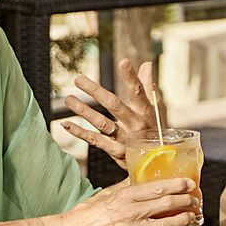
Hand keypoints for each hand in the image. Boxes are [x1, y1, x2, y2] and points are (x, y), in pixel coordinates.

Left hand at [51, 66, 165, 165]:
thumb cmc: (155, 131)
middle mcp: (136, 125)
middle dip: (95, 91)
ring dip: (83, 110)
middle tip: (78, 79)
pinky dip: (79, 132)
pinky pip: (94, 140)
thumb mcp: (157, 110)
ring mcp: (125, 139)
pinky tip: (66, 123)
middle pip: (114, 105)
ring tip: (68, 99)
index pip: (139, 92)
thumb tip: (146, 64)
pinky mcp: (115, 151)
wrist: (158, 164)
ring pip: (101, 123)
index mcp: (147, 112)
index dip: (132, 77)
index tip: (124, 62)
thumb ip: (149, 87)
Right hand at [51, 175, 200, 225]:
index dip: (178, 185)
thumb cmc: (88, 213)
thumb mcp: (109, 193)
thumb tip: (144, 178)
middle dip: (186, 202)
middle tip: (195, 200)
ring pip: (166, 225)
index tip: (190, 183)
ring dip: (183, 220)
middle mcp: (130, 213)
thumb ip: (128, 186)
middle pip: (167, 205)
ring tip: (192, 217)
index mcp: (125, 197)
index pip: (158, 188)